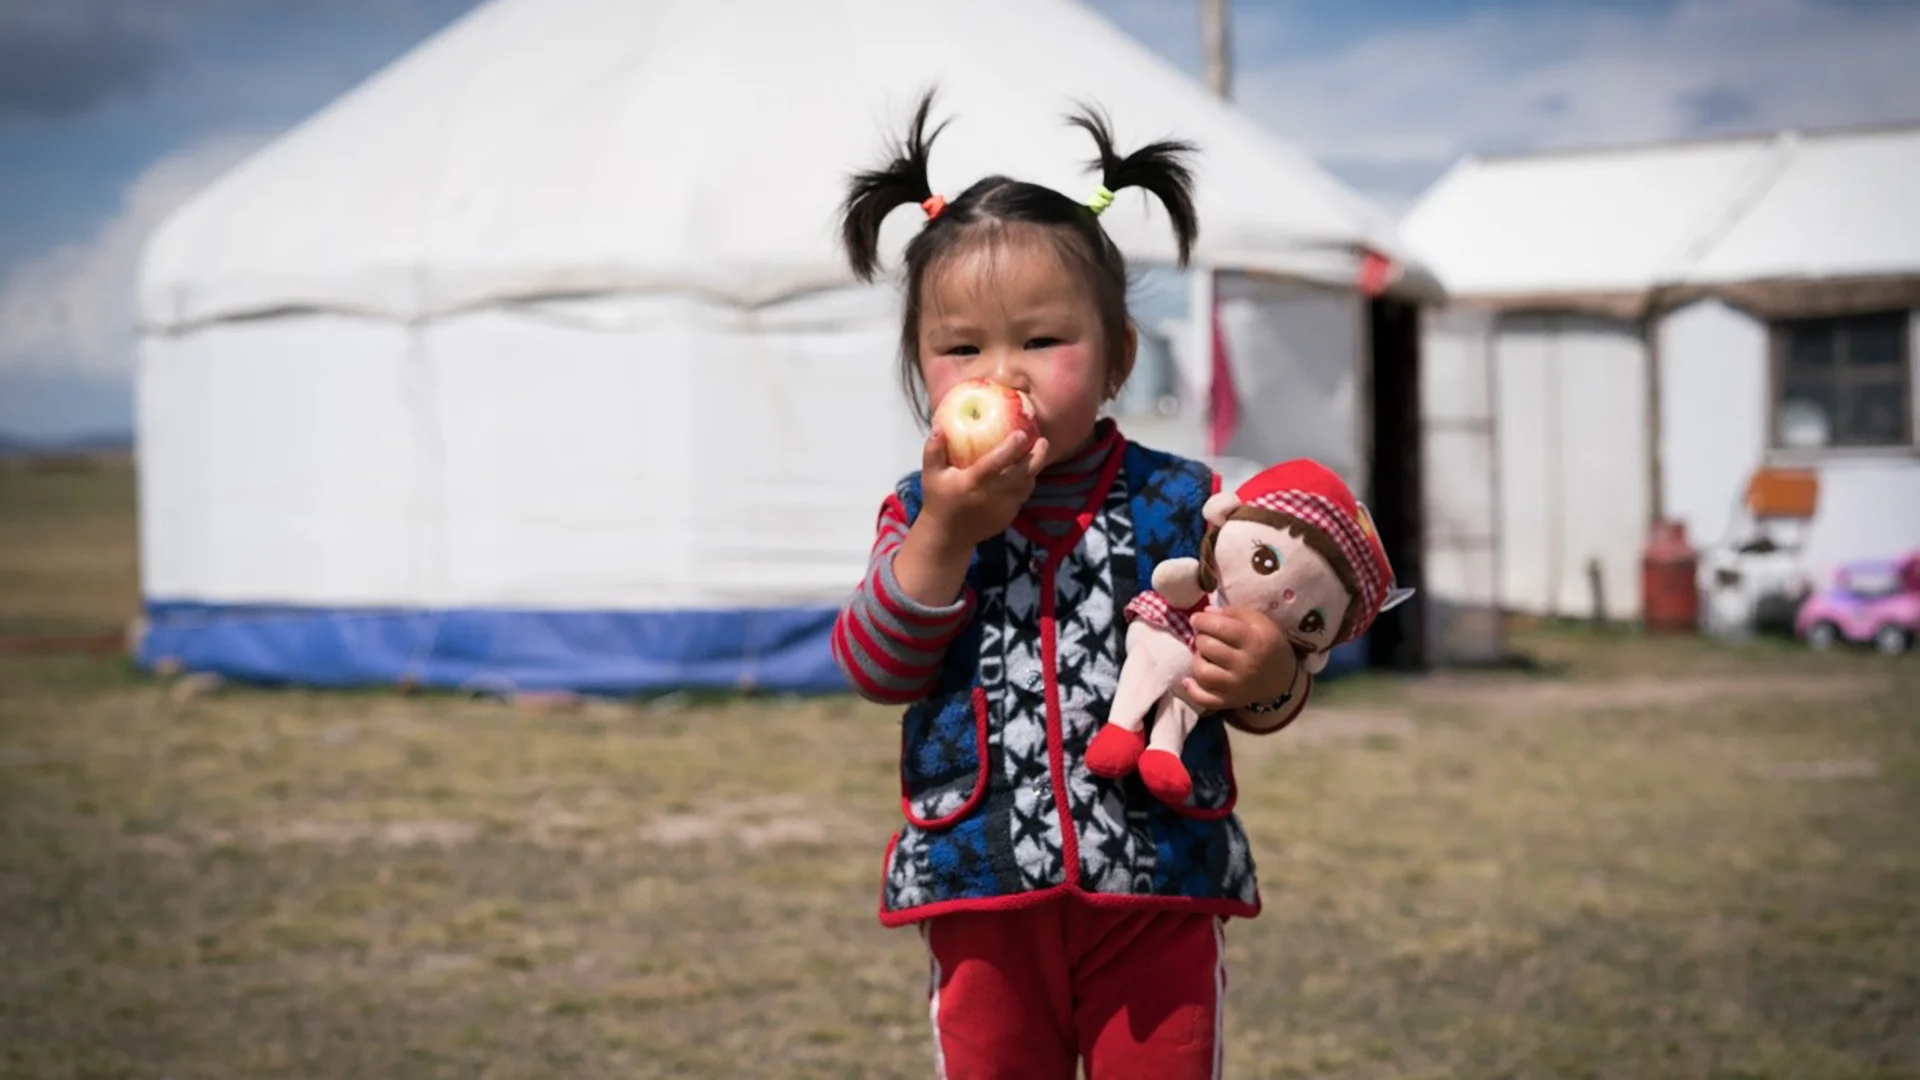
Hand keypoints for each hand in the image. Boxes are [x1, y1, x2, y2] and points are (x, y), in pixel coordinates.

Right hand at [915, 426, 1050, 550]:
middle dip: (1036, 456)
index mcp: (972, 483)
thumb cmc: (939, 499)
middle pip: (1021, 474)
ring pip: (1027, 485)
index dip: (1011, 447)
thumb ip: (934, 450)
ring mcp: (1003, 508)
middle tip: (1043, 439)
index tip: (1022, 433)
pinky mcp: (1009, 516)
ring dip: (1035, 468)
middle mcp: (991, 496)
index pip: (995, 463)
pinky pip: (1023, 496)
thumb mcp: (930, 474)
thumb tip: (940, 426)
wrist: (948, 536)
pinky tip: (1029, 470)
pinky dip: (1028, 482)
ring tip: (1039, 451)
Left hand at [1180, 607, 1299, 711]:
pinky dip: (1192, 690)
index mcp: (1254, 641)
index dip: (1202, 621)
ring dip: (1197, 660)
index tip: (1197, 619)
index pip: (1220, 627)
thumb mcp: (1258, 621)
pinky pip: (1204, 699)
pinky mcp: (1229, 701)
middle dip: (1201, 638)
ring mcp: (1236, 687)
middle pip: (1208, 648)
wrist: (1281, 676)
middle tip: (1204, 636)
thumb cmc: (1266, 643)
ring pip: (1203, 673)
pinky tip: (1188, 680)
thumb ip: (1233, 613)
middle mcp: (1245, 666)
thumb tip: (1205, 613)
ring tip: (1203, 655)